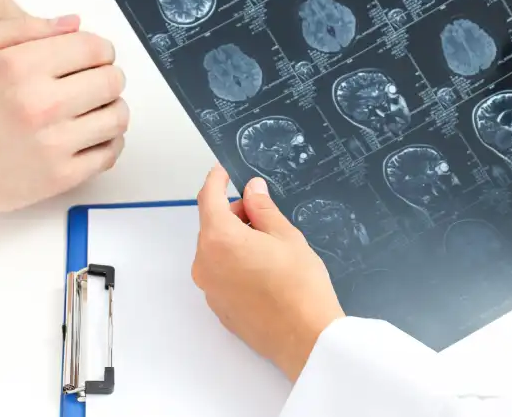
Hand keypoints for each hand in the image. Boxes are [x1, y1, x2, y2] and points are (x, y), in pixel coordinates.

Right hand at [0, 15, 127, 214]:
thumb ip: (27, 29)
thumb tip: (75, 25)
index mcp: (20, 69)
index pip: (93, 49)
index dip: (101, 50)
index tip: (96, 56)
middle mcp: (40, 106)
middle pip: (112, 81)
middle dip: (109, 76)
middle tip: (96, 82)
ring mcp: (53, 145)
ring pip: (118, 117)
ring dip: (113, 108)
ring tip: (95, 109)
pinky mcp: (61, 177)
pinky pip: (109, 154)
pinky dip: (110, 142)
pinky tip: (93, 135)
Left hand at [191, 164, 344, 381]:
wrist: (305, 339)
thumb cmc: (300, 287)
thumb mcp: (286, 237)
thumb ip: (263, 209)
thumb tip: (252, 190)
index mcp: (219, 239)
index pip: (208, 197)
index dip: (216, 179)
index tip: (223, 171)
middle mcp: (205, 263)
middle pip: (212, 226)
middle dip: (234, 214)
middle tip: (263, 214)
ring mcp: (209, 288)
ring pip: (216, 251)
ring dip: (235, 240)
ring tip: (269, 247)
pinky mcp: (218, 307)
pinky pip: (220, 274)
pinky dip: (235, 264)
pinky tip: (263, 271)